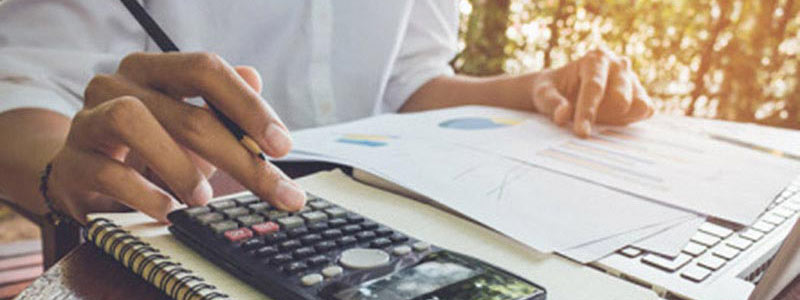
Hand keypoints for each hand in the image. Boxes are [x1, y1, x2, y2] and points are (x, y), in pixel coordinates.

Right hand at [47, 52, 305, 223]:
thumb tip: (256, 77)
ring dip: (179, 165)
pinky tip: (167, 208)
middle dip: (238, 156)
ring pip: (133, 121)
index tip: (282, 145)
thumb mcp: (192, 125)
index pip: (206, 70)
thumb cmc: (149, 146)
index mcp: (155, 70)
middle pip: (187, 113)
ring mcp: (88, 120)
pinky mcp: (70, 163)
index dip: (248, 106)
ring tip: (203, 197)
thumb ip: (224, 107)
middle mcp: (118, 85)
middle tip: (273, 189)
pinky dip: (144, 193)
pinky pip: (107, 171)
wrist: (83, 172)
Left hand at [528, 49, 653, 136]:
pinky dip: (631, 120)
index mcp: (595, 59)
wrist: (564, 90)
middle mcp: (618, 64)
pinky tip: (611, 121)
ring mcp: (632, 79)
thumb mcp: (543, 94)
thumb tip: (563, 115)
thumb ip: (552, 103)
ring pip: (636, 104)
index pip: (594, 87)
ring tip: (597, 119)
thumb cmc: (553, 90)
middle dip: (603, 116)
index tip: (581, 133)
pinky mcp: (641, 95)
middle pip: (620, 97)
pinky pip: (645, 110)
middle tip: (584, 130)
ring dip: (618, 118)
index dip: (588, 111)